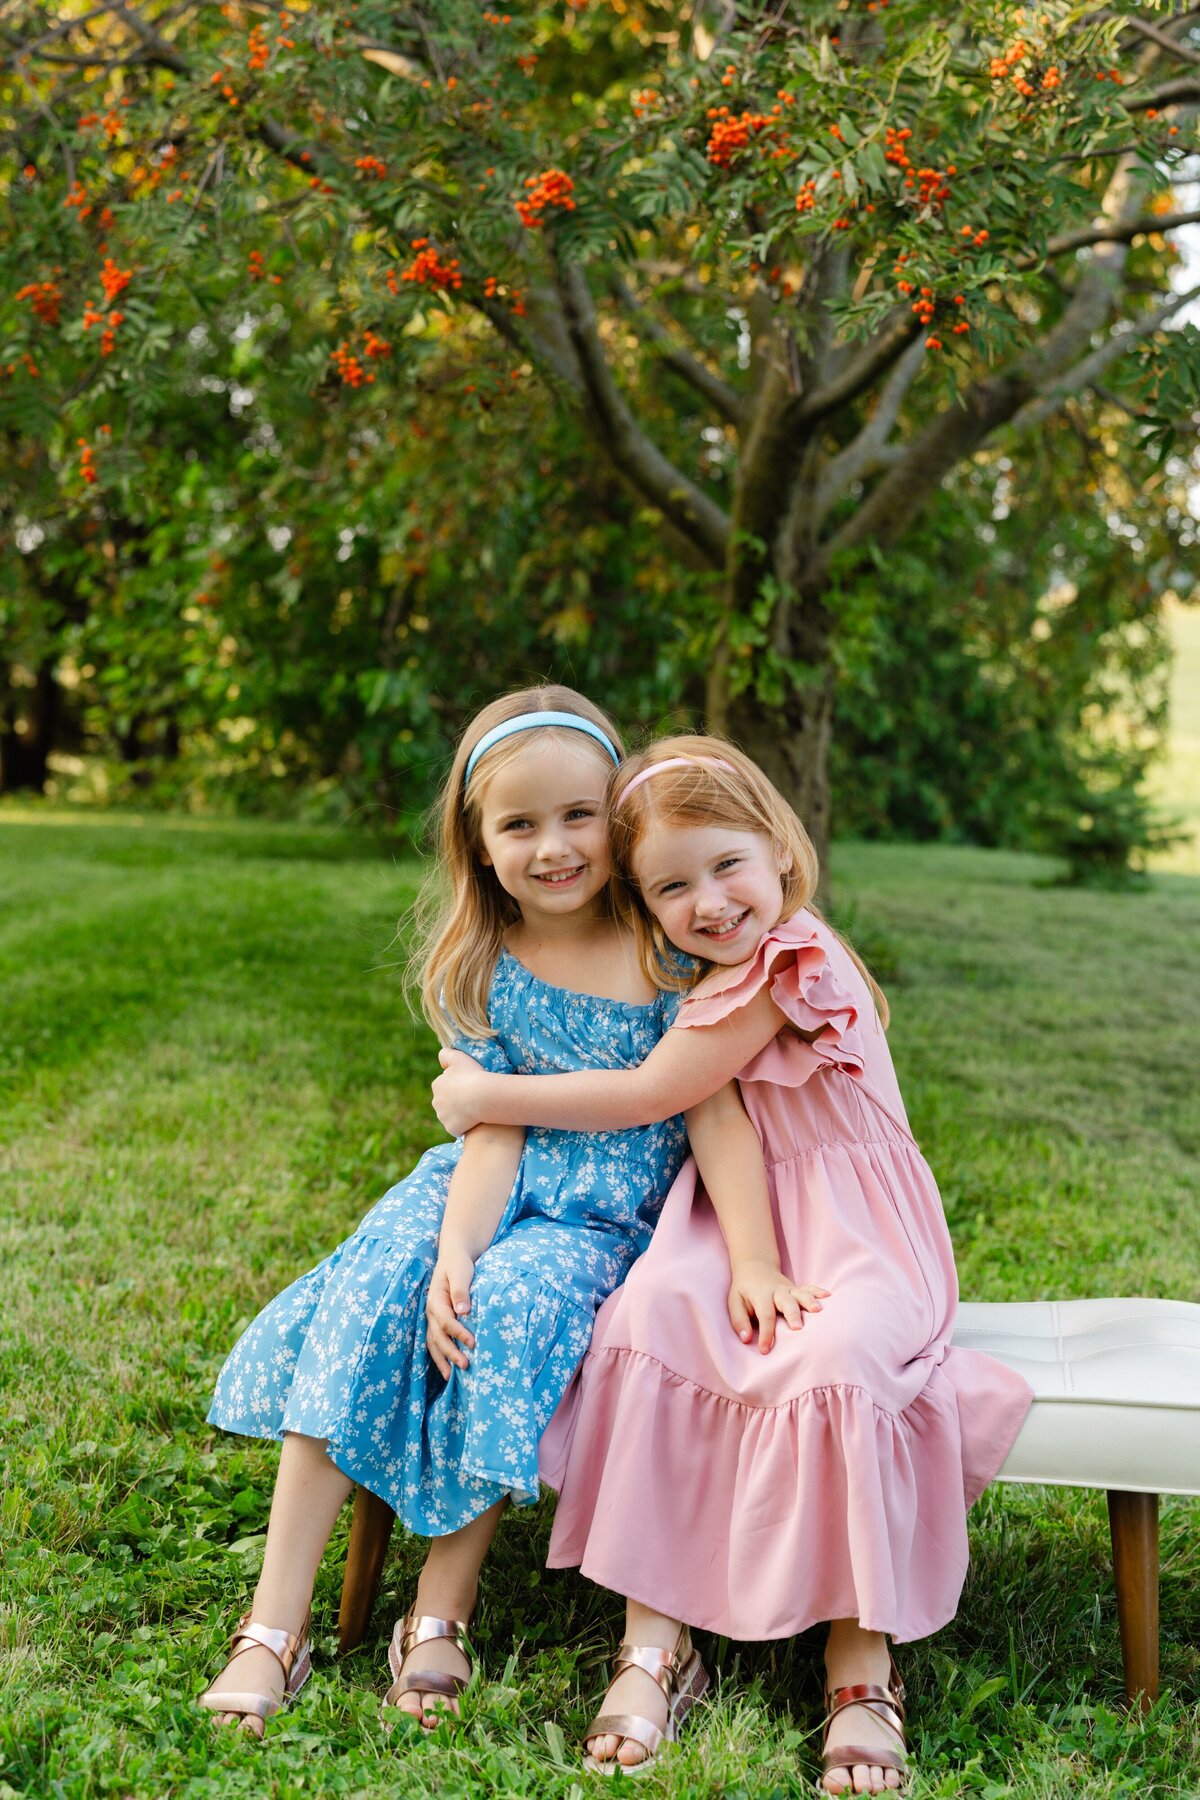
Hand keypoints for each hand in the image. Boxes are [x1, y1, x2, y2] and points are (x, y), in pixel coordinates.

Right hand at [426, 1245, 476, 1378]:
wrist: (454, 1257)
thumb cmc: (459, 1264)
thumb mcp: (461, 1271)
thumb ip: (461, 1290)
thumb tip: (463, 1311)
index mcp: (436, 1300)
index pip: (446, 1321)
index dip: (459, 1333)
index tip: (473, 1343)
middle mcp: (431, 1311)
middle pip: (438, 1337)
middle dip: (450, 1353)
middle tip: (466, 1366)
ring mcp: (433, 1318)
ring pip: (434, 1343)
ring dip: (442, 1359)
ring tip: (451, 1377)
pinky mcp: (438, 1321)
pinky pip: (436, 1342)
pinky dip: (440, 1356)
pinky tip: (448, 1370)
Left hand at [432, 1048, 490, 1137]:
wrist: (482, 1096)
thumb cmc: (472, 1075)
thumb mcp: (459, 1057)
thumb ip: (446, 1055)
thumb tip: (440, 1059)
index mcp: (437, 1085)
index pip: (446, 1085)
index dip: (458, 1085)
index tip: (469, 1085)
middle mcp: (436, 1102)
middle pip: (447, 1101)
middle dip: (456, 1100)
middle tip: (473, 1097)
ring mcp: (443, 1117)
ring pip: (451, 1115)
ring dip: (460, 1113)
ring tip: (475, 1109)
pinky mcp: (452, 1128)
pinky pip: (458, 1127)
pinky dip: (465, 1125)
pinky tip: (475, 1120)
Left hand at [727, 1261, 829, 1354]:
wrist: (755, 1267)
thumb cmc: (744, 1290)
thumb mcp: (734, 1302)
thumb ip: (739, 1320)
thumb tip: (746, 1338)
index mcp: (760, 1295)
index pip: (765, 1315)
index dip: (766, 1333)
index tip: (765, 1350)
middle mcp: (777, 1291)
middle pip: (786, 1302)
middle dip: (792, 1315)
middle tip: (798, 1328)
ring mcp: (789, 1288)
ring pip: (800, 1294)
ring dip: (809, 1301)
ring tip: (818, 1311)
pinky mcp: (796, 1288)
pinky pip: (809, 1288)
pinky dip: (818, 1291)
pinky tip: (828, 1296)